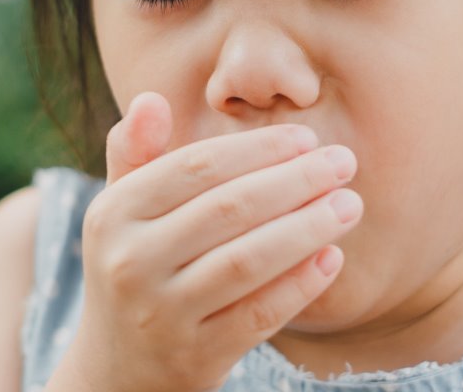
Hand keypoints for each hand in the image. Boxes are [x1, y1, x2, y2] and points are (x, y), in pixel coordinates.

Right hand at [57, 91, 361, 391]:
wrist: (119, 370)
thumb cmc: (135, 267)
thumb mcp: (120, 212)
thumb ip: (135, 154)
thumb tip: (151, 98)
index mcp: (113, 213)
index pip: (195, 167)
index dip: (257, 149)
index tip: (308, 137)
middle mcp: (130, 262)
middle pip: (228, 210)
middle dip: (295, 181)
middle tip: (344, 163)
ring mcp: (162, 314)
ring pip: (247, 262)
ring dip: (307, 228)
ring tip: (350, 205)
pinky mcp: (195, 357)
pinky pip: (258, 316)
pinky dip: (299, 285)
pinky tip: (332, 258)